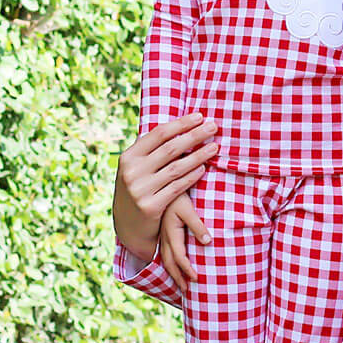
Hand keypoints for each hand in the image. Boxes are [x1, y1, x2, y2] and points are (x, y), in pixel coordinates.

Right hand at [112, 113, 217, 260]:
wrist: (128, 226)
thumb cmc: (138, 189)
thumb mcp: (136, 168)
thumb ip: (149, 151)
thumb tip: (176, 125)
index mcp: (128, 157)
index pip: (158, 133)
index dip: (181, 123)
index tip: (199, 116)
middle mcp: (132, 171)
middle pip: (170, 148)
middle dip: (194, 135)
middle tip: (213, 126)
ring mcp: (140, 189)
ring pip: (176, 168)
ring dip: (198, 156)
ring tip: (215, 147)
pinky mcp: (150, 206)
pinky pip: (177, 187)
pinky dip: (192, 176)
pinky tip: (204, 168)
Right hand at [158, 195, 210, 288]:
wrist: (164, 183)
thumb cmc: (178, 196)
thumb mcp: (188, 209)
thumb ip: (198, 225)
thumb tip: (208, 242)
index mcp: (171, 233)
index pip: (179, 257)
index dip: (187, 270)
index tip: (196, 279)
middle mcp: (164, 236)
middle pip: (169, 262)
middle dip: (177, 277)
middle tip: (186, 290)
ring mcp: (162, 234)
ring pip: (165, 258)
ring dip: (173, 272)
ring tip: (180, 283)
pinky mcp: (163, 231)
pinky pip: (165, 251)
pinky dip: (170, 262)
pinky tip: (174, 266)